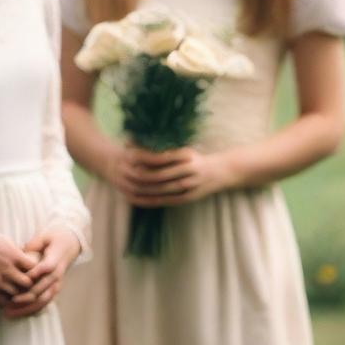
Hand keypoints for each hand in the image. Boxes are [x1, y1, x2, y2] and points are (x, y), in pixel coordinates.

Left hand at [4, 227, 81, 319]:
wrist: (69, 245)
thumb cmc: (52, 239)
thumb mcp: (43, 237)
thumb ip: (33, 244)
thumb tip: (18, 251)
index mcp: (56, 259)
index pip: (47, 268)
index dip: (35, 273)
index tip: (22, 278)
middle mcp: (57, 274)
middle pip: (44, 289)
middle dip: (26, 297)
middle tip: (9, 301)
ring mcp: (56, 284)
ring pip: (43, 300)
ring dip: (25, 308)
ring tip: (8, 312)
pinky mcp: (53, 290)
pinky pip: (43, 304)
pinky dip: (30, 310)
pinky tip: (16, 313)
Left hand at [104, 144, 234, 206]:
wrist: (222, 172)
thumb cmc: (198, 159)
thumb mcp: (185, 150)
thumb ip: (166, 150)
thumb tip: (142, 144)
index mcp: (185, 155)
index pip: (158, 155)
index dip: (141, 155)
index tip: (127, 152)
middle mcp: (187, 170)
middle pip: (157, 173)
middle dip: (139, 172)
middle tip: (122, 170)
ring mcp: (189, 185)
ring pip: (160, 188)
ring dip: (142, 187)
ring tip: (126, 184)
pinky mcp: (188, 197)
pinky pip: (166, 200)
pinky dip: (151, 199)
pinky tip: (139, 198)